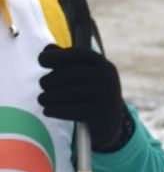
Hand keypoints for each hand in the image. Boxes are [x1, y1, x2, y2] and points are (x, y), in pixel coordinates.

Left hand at [37, 0, 132, 150]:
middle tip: (44, 89)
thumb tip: (47, 42)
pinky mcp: (99, 113)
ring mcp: (103, 96)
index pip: (69, 56)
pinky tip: (52, 110)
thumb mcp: (84, 76)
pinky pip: (66, 108)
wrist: (113, 129)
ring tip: (45, 100)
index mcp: (100, 64)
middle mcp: (105, 77)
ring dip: (48, 98)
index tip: (43, 61)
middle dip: (49, 83)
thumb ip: (68, 60)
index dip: (52, 57)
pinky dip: (55, 110)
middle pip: (61, 75)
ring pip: (61, 91)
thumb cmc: (91, 97)